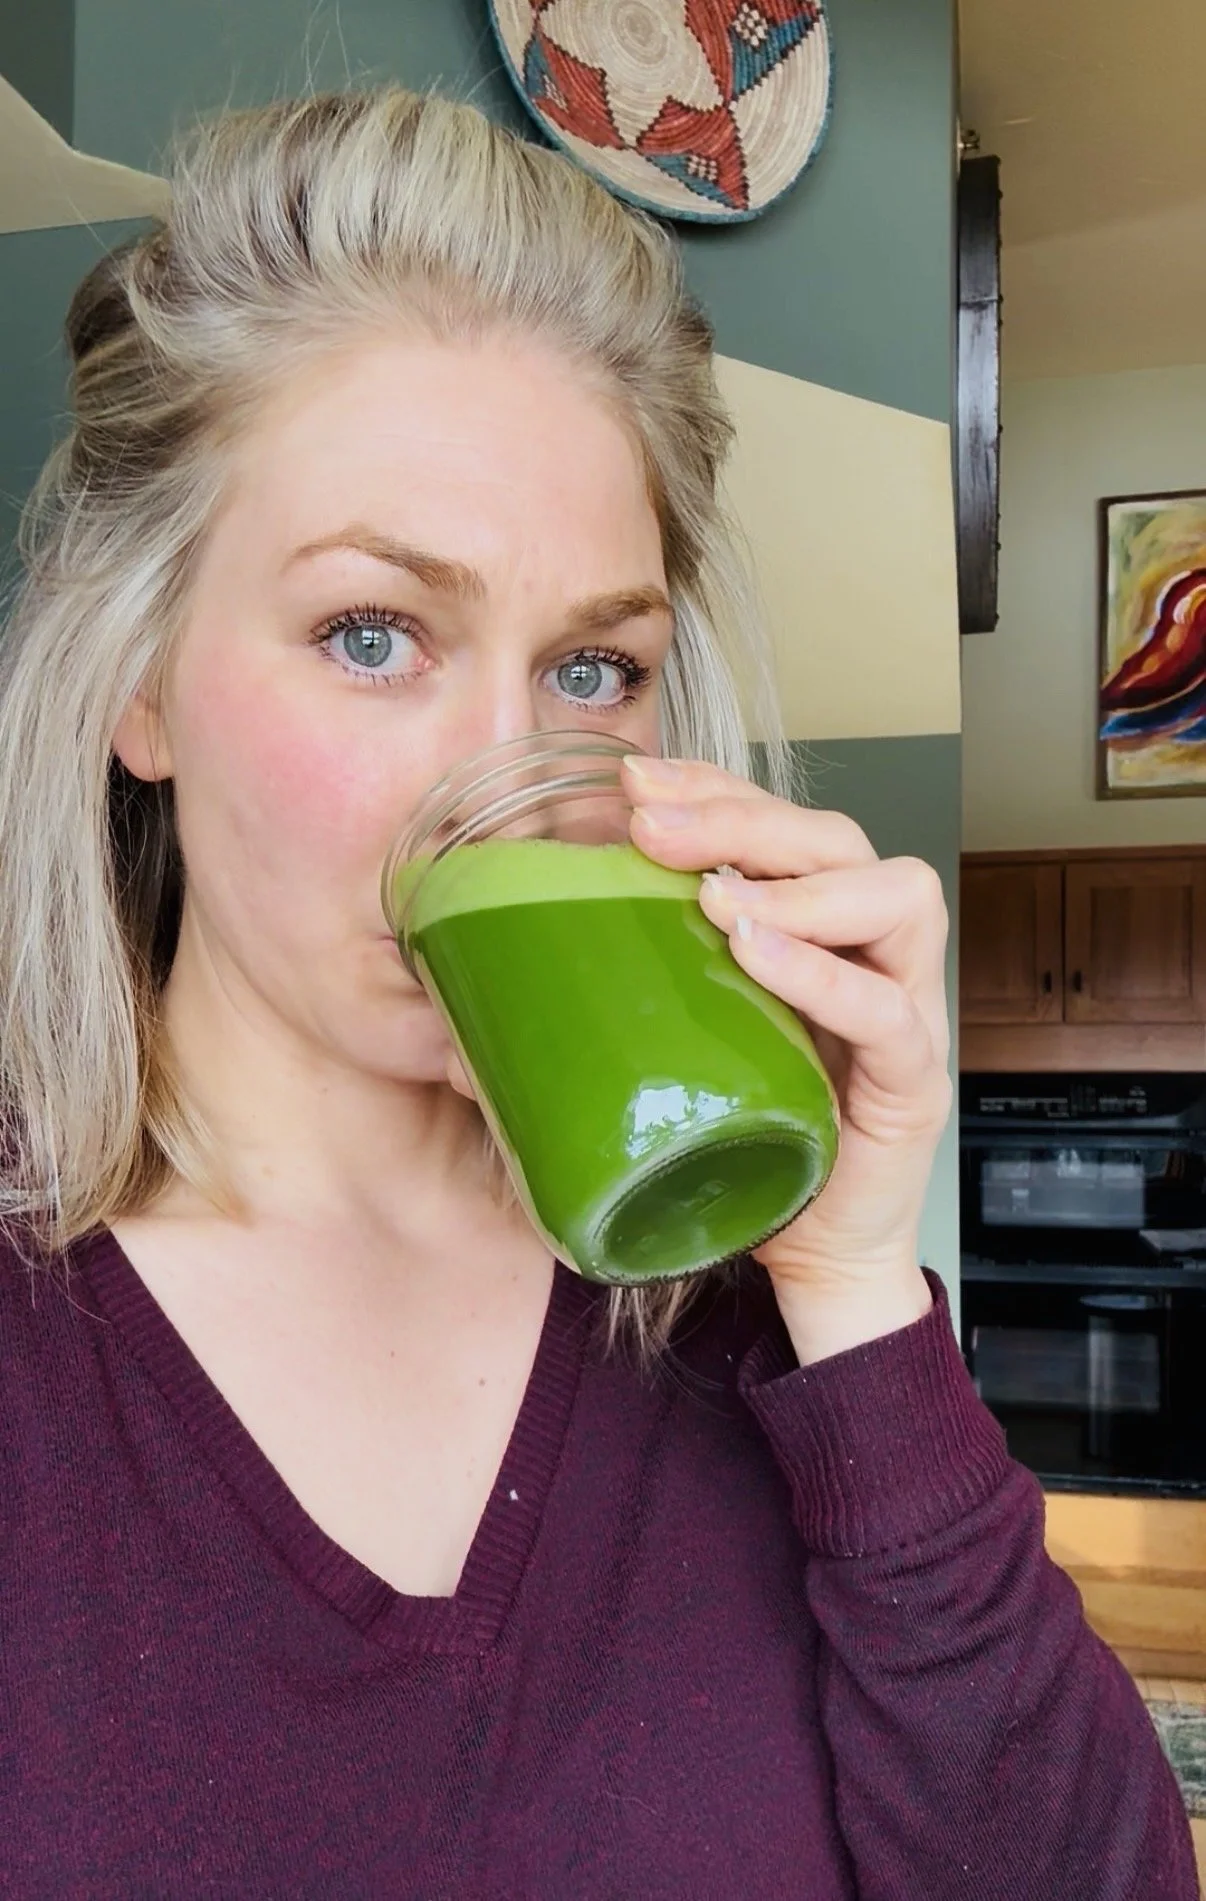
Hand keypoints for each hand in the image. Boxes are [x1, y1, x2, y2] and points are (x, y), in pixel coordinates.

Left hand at [623, 756, 949, 1363]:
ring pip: (899, 894)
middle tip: (654, 825)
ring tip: (717, 896)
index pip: (783, 825)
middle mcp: (869, 955)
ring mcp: (904, 1011)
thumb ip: (592, 1031)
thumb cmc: (742, 1150)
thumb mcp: (669, 1064)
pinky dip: (823, 974)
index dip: (718, 787)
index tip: (637, 781)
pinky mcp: (913, 1082)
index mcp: (814, 934)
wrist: (810, 1260)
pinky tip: (758, 954)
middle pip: (838, 841)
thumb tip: (460, 1023)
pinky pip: (890, 1009)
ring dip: (801, 882)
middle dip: (743, 816)